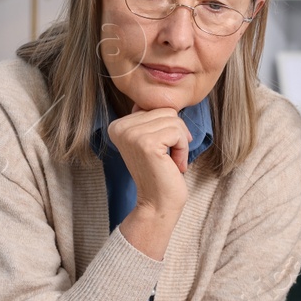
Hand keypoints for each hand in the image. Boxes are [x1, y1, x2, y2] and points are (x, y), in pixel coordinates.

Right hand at [106, 107, 191, 257]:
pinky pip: (178, 132)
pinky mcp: (146, 144)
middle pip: (166, 110)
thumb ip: (151, 118)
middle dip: (176, 134)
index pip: (156, 107)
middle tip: (168, 157)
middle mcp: (120, 127)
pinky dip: (182, 149)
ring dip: (180, 142)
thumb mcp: (151, 139)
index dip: (168, 129)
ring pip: (175, 120)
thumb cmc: (160, 172)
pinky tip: (174, 165)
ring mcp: (132, 135)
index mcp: (118, 125)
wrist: (157, 204)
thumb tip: (163, 96)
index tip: (161, 150)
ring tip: (170, 161)